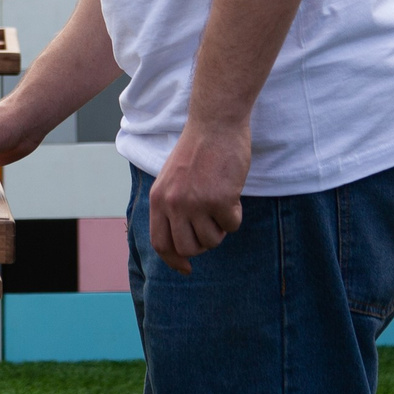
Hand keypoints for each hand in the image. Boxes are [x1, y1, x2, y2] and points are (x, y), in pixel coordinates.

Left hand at [148, 121, 248, 273]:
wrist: (215, 124)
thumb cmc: (197, 150)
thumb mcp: (171, 178)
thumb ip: (171, 206)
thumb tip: (180, 244)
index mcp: (158, 199)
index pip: (161, 243)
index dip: (174, 260)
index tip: (186, 269)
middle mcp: (173, 204)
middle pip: (188, 248)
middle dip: (203, 243)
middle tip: (212, 225)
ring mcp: (196, 203)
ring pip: (211, 240)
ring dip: (220, 228)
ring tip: (221, 204)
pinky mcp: (220, 200)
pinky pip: (232, 226)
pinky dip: (235, 215)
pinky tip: (231, 193)